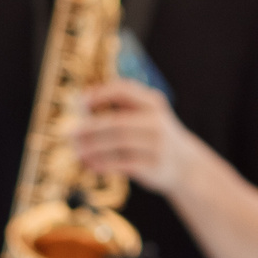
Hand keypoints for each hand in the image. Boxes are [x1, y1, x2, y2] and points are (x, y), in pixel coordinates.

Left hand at [68, 78, 200, 193]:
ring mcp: (157, 145)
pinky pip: (122, 164)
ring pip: (118, 144)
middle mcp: (156, 122)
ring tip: (77, 151)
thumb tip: (81, 106)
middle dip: (90, 128)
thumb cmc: (154, 136)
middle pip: (117, 122)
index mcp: (153, 103)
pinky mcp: (153, 167)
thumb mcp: (146, 114)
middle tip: (70, 133)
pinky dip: (103, 164)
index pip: (124, 91)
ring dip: (93, 148)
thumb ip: (120, 107)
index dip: (100, 94)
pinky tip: (90, 164)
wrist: (187, 165)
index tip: (81, 102)